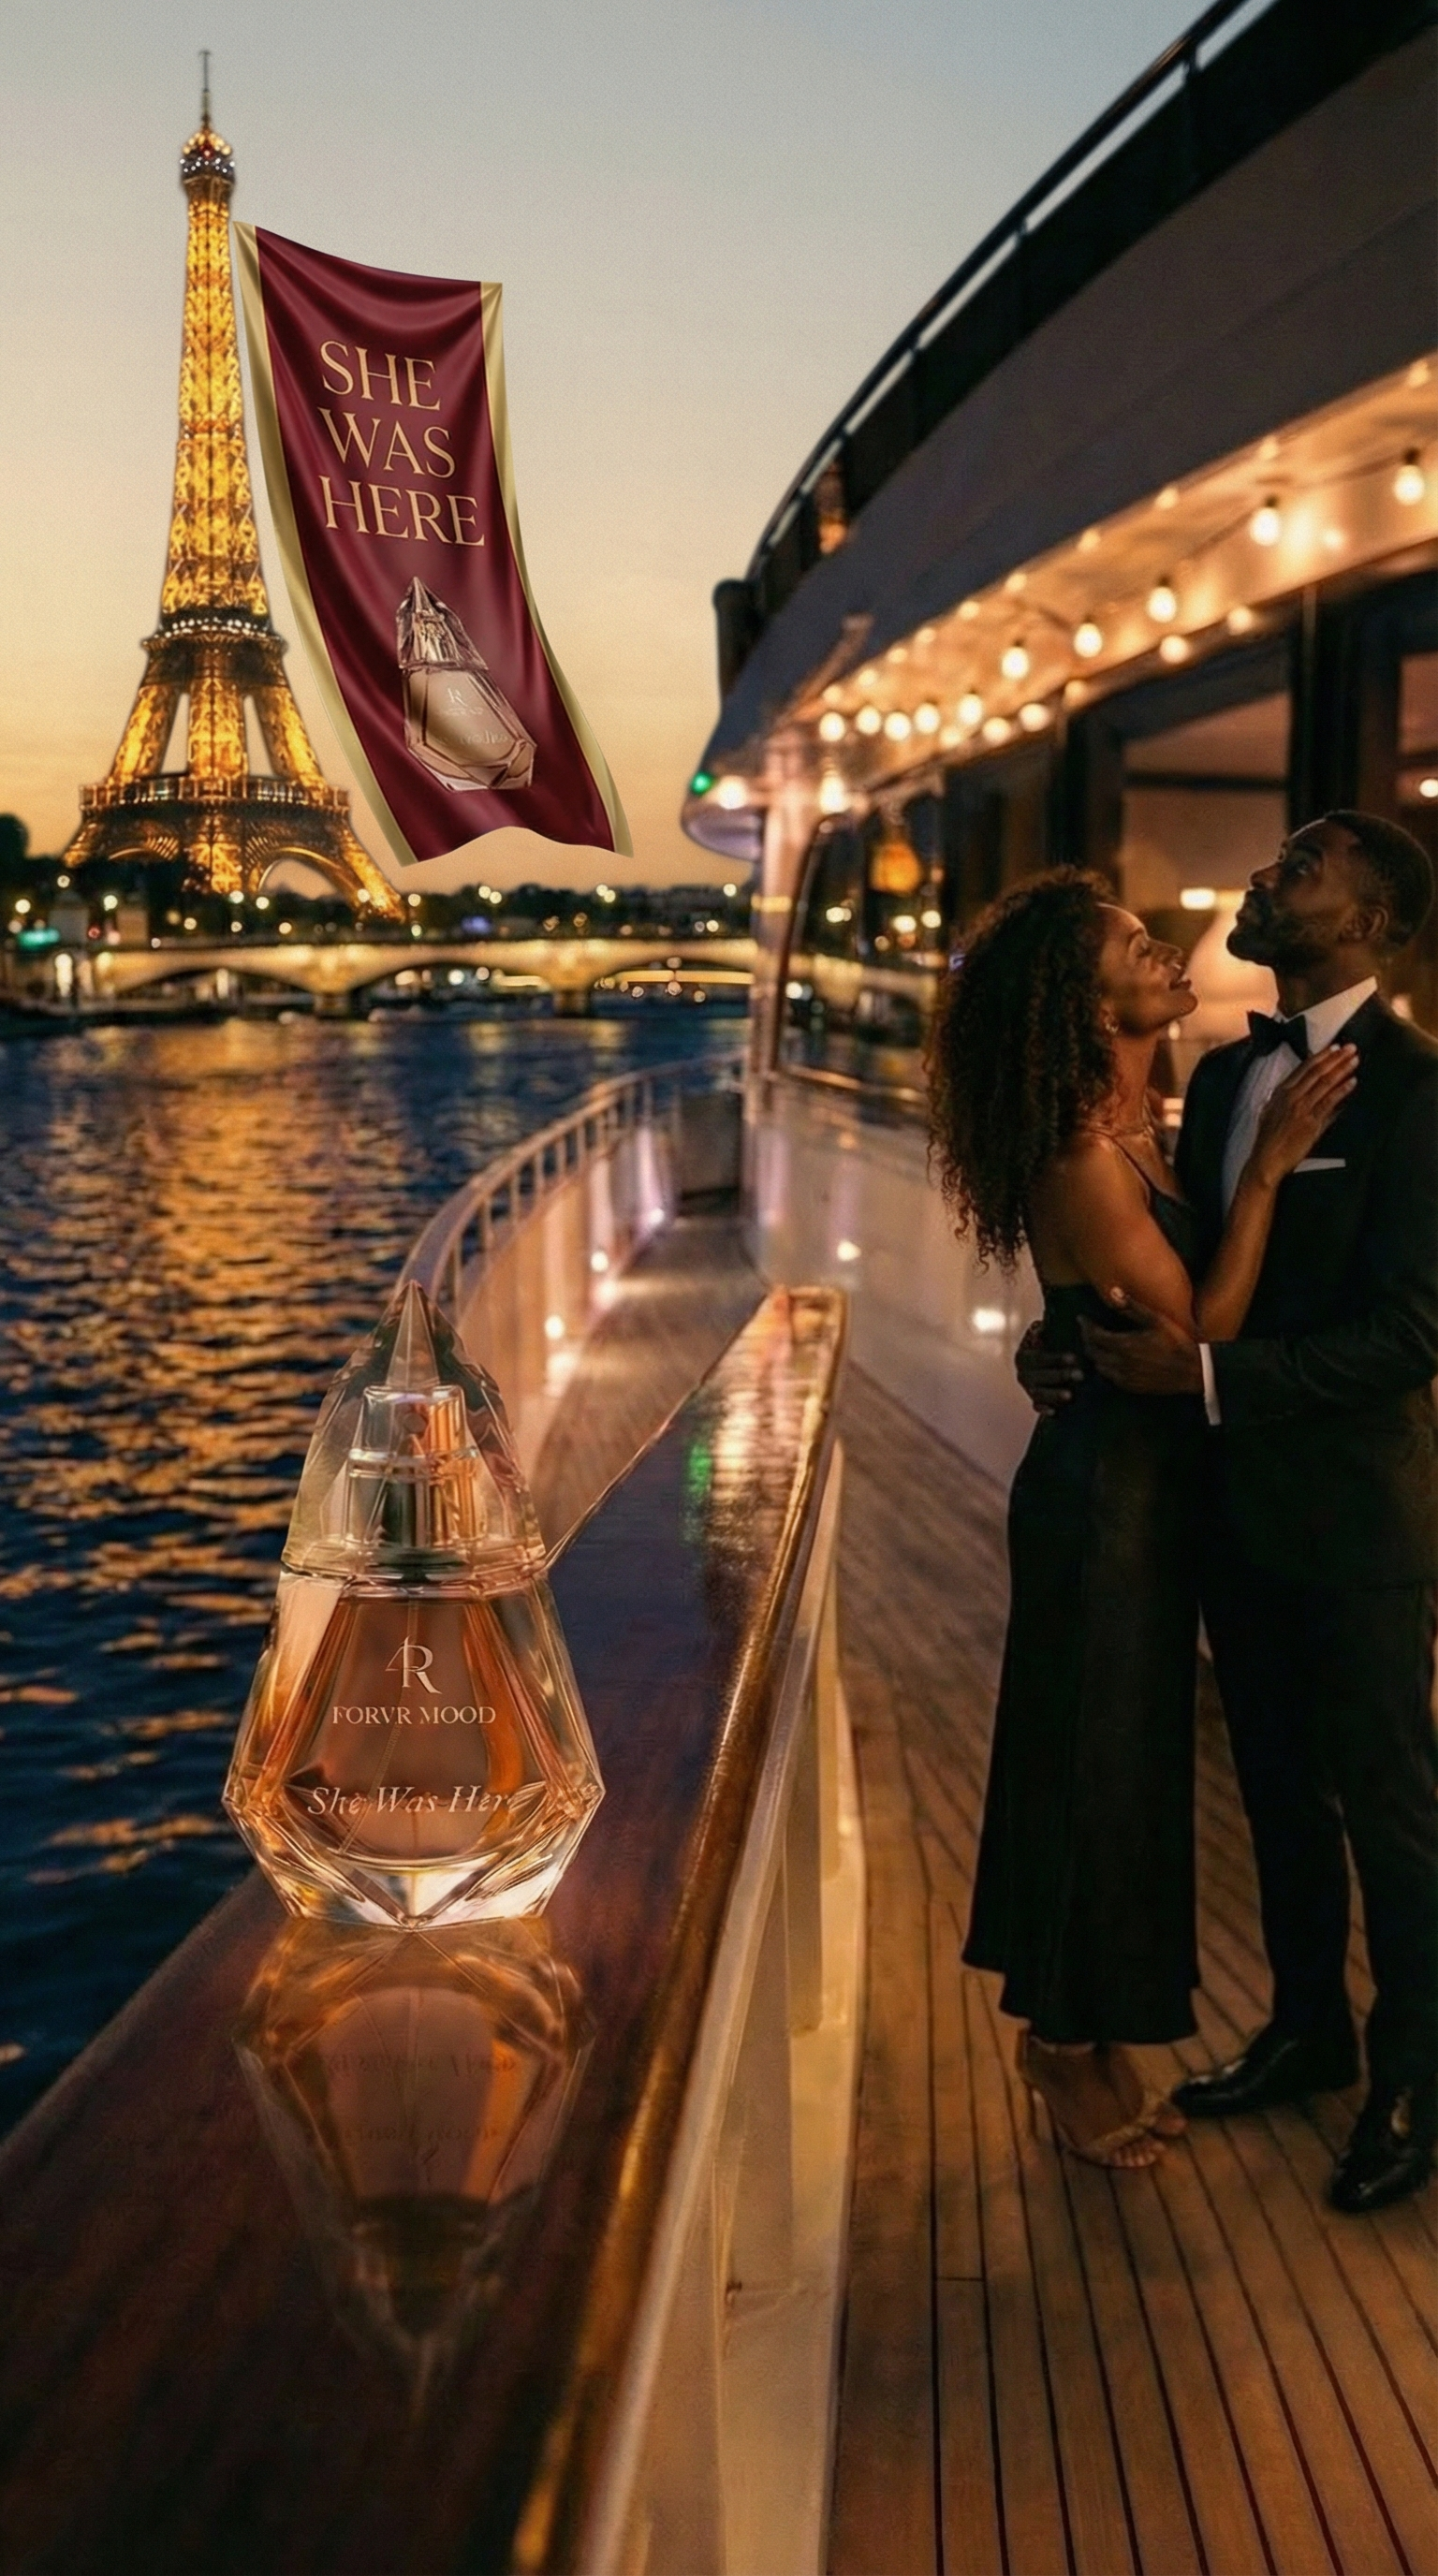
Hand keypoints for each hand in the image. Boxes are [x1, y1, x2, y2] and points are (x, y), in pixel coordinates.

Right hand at [1015, 1318, 1082, 1414]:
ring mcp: (1028, 1388)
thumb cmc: (1049, 1344)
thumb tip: (1041, 1327)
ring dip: (1053, 1394)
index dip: (1056, 1358)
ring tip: (1070, 1395)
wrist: (1044, 1362)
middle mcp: (1022, 1373)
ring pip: (1038, 1393)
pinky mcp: (1035, 1401)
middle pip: (1039, 1376)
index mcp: (1023, 1356)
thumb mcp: (1045, 1335)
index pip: (1039, 1357)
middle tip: (1081, 1375)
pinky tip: (1054, 1412)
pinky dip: (1044, 1409)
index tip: (1074, 1358)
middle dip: (1060, 1375)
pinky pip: (1037, 1407)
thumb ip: (1041, 1331)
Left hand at [1082, 1293, 1202, 1393]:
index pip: (1094, 1335)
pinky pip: (1110, 1378)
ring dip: (1095, 1355)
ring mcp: (1125, 1377)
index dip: (1085, 1326)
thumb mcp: (1156, 1320)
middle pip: (1092, 1352)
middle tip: (1089, 1330)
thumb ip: (1132, 1307)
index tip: (1082, 1319)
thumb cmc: (1176, 1341)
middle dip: (1087, 1340)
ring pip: (1099, 1366)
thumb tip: (1113, 1291)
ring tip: (1098, 1345)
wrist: (1192, 1370)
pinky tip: (1112, 1360)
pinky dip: (1106, 1367)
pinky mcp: (1131, 1387)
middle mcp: (1120, 1363)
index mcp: (1124, 1345)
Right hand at [1248, 1044, 1357, 1189]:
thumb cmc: (1269, 1139)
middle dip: (1336, 1058)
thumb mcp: (1273, 1113)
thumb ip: (1290, 1101)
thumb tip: (1305, 1093)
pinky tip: (1352, 1082)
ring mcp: (1301, 1108)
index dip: (1321, 1056)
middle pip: (1317, 1072)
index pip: (1304, 1068)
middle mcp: (1291, 1096)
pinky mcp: (1310, 1122)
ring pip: (1324, 1083)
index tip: (1335, 1047)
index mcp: (1281, 1092)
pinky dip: (1342, 1091)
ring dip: (1342, 1070)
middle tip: (1351, 1048)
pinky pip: (1329, 1102)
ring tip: (1355, 1060)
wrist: (1266, 1160)